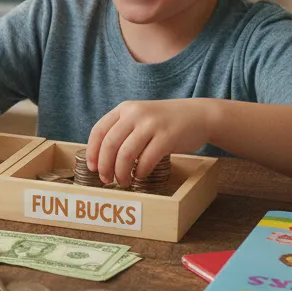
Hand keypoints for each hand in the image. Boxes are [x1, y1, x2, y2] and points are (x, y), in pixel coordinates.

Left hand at [86, 99, 210, 187]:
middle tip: (106, 180)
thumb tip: (101, 158)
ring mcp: (152, 124)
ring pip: (126, 154)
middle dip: (105, 166)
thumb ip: (122, 130)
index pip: (99, 131)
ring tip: (123, 181)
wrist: (199, 115)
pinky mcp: (167, 137)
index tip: (92, 168)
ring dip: (121, 172)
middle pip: (110, 144)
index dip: (92, 152)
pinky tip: (140, 176)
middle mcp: (135, 113)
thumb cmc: (165, 122)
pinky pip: (146, 159)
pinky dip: (140, 171)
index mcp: (124, 109)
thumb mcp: (140, 117)